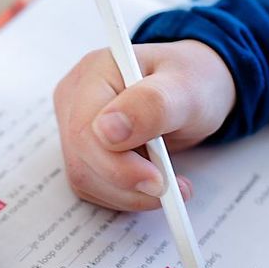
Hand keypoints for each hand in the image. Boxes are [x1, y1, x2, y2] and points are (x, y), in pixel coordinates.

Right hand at [53, 40, 234, 210]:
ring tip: (170, 185)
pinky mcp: (83, 151)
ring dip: (129, 194)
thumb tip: (107, 131)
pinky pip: (92, 186)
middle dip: (128, 184)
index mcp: (94, 72)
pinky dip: (125, 194)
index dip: (117, 166)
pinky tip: (152, 182)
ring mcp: (74, 125)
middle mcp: (75, 98)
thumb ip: (152, 104)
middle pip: (81, 160)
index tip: (158, 181)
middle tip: (170, 188)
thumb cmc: (192, 82)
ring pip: (84, 179)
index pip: (85, 131)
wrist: (194, 92)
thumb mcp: (187, 89)